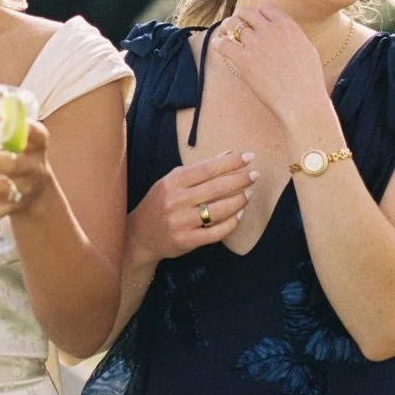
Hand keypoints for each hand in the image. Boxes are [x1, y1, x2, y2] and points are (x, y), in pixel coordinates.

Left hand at [0, 64, 51, 219]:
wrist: (35, 192)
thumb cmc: (16, 148)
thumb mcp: (9, 125)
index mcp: (37, 142)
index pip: (39, 134)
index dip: (28, 129)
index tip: (7, 119)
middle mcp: (34, 166)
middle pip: (11, 164)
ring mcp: (25, 189)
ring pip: (1, 188)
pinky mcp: (14, 208)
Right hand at [127, 150, 254, 265]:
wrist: (139, 234)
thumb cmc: (159, 203)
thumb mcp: (172, 181)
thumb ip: (199, 169)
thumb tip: (228, 154)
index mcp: (172, 182)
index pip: (206, 169)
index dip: (229, 162)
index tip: (248, 156)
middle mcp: (176, 201)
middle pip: (215, 188)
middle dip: (239, 180)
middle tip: (255, 175)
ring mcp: (181, 222)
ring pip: (218, 210)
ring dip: (238, 201)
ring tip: (248, 194)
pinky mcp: (186, 241)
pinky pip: (215, 232)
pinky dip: (231, 223)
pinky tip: (239, 215)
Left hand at [209, 5, 331, 127]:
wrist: (302, 101)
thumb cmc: (307, 81)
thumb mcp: (307, 50)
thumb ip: (293, 36)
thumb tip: (283, 31)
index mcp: (288, 27)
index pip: (266, 7)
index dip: (258, 13)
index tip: (254, 21)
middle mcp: (271, 31)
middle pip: (247, 12)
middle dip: (240, 17)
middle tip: (235, 25)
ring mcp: (257, 45)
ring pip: (233, 25)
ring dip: (227, 28)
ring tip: (224, 33)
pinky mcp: (244, 60)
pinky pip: (224, 44)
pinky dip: (218, 43)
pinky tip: (218, 46)